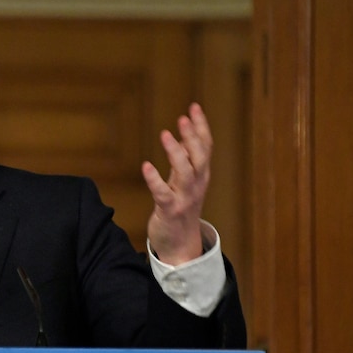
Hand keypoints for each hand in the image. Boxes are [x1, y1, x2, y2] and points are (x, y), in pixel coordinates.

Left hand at [142, 103, 210, 264]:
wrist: (181, 246)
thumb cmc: (181, 209)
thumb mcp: (185, 182)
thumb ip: (185, 161)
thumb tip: (184, 137)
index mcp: (201, 175)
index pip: (206, 147)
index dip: (201, 127)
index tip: (194, 107)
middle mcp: (197, 184)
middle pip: (199, 156)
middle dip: (193, 136)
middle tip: (184, 117)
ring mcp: (185, 198)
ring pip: (185, 172)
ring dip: (176, 152)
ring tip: (165, 134)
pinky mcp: (170, 210)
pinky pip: (163, 193)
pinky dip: (155, 180)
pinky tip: (146, 166)